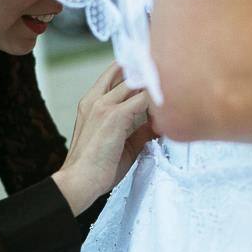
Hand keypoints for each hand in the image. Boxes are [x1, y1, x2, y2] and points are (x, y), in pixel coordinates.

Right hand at [52, 61, 156, 215]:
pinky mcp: (116, 115)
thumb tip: (157, 125)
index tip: (151, 73)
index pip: (113, 75)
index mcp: (91, 103)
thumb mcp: (119, 143)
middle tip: (165, 74)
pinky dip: (156, 99)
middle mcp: (96, 99)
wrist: (80, 180)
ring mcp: (104, 105)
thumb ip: (138, 130)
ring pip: (135, 81)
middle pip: (123, 71)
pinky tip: (167, 104)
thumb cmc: (95, 167)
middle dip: (144, 71)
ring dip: (151, 83)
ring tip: (171, 86)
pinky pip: (143, 98)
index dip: (133, 72)